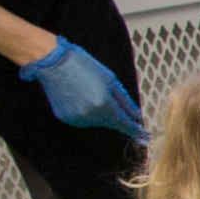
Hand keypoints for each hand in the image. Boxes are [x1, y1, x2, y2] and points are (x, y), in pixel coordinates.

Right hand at [16, 37, 147, 142]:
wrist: (53, 61)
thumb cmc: (85, 66)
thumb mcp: (111, 80)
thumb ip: (125, 102)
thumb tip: (137, 116)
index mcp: (105, 105)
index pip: (125, 124)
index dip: (137, 131)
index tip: (146, 136)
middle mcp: (91, 116)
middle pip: (111, 123)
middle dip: (115, 114)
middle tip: (104, 93)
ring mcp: (77, 119)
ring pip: (97, 122)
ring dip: (99, 112)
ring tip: (88, 90)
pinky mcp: (65, 118)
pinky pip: (82, 119)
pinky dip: (85, 111)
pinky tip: (78, 95)